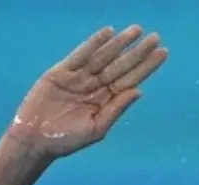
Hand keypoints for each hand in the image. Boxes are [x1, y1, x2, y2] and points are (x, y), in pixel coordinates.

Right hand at [7, 25, 166, 157]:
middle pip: (121, 66)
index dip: (146, 67)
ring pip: (104, 57)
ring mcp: (79, 78)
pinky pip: (81, 55)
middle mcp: (96, 87)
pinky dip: (93, 44)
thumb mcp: (96, 128)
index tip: (162, 53)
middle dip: (138, 52)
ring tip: (136, 31)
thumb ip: (116, 109)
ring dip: (120, 44)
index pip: (130, 80)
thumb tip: (138, 91)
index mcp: (106, 102)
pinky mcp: (62, 72)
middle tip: (155, 38)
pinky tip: (108, 33)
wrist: (36, 139)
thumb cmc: (67, 140)